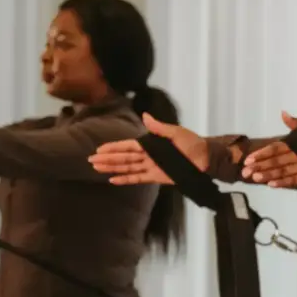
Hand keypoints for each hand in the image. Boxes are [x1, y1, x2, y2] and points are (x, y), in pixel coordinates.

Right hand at [90, 114, 208, 186]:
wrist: (205, 159)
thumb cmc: (192, 143)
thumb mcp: (175, 132)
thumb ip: (158, 127)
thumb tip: (144, 115)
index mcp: (151, 143)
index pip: (127, 146)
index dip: (113, 147)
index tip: (99, 149)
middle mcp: (147, 155)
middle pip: (123, 157)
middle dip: (107, 159)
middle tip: (90, 160)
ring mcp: (150, 167)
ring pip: (127, 168)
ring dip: (112, 168)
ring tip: (97, 169)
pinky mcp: (155, 177)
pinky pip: (137, 178)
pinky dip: (125, 179)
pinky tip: (113, 180)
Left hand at [238, 113, 296, 188]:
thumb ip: (296, 124)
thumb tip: (282, 113)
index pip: (276, 148)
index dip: (261, 154)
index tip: (249, 159)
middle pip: (276, 161)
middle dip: (260, 166)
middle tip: (245, 172)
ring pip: (284, 172)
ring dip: (269, 175)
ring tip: (255, 178)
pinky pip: (296, 181)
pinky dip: (284, 183)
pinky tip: (272, 185)